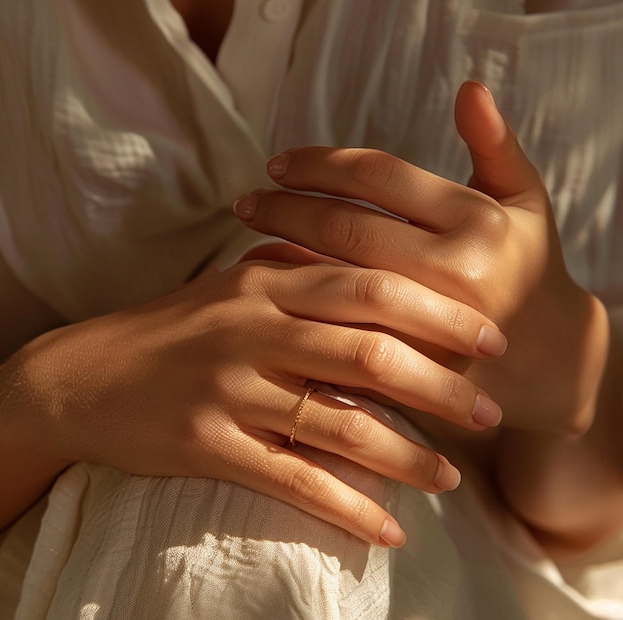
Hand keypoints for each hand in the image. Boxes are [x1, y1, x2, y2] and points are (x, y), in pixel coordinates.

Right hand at [0, 250, 506, 543]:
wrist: (88, 374)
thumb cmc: (174, 328)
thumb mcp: (232, 287)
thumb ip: (296, 276)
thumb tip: (366, 277)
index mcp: (266, 283)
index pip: (369, 288)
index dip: (437, 312)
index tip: (488, 338)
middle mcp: (252, 329)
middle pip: (367, 354)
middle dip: (440, 383)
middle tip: (487, 411)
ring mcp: (229, 388)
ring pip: (337, 425)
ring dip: (405, 455)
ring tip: (450, 475)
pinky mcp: (207, 444)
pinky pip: (292, 480)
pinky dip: (347, 506)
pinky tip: (388, 528)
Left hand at [233, 81, 608, 434]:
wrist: (542, 359)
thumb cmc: (526, 267)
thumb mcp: (525, 203)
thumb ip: (497, 147)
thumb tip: (469, 87)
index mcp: (478, 222)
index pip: (378, 176)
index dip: (319, 163)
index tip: (278, 163)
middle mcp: (454, 272)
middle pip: (345, 226)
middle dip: (285, 206)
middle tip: (244, 200)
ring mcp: (428, 326)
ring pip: (333, 276)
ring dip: (282, 248)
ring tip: (249, 233)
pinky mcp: (407, 365)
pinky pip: (337, 325)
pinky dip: (300, 298)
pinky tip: (271, 281)